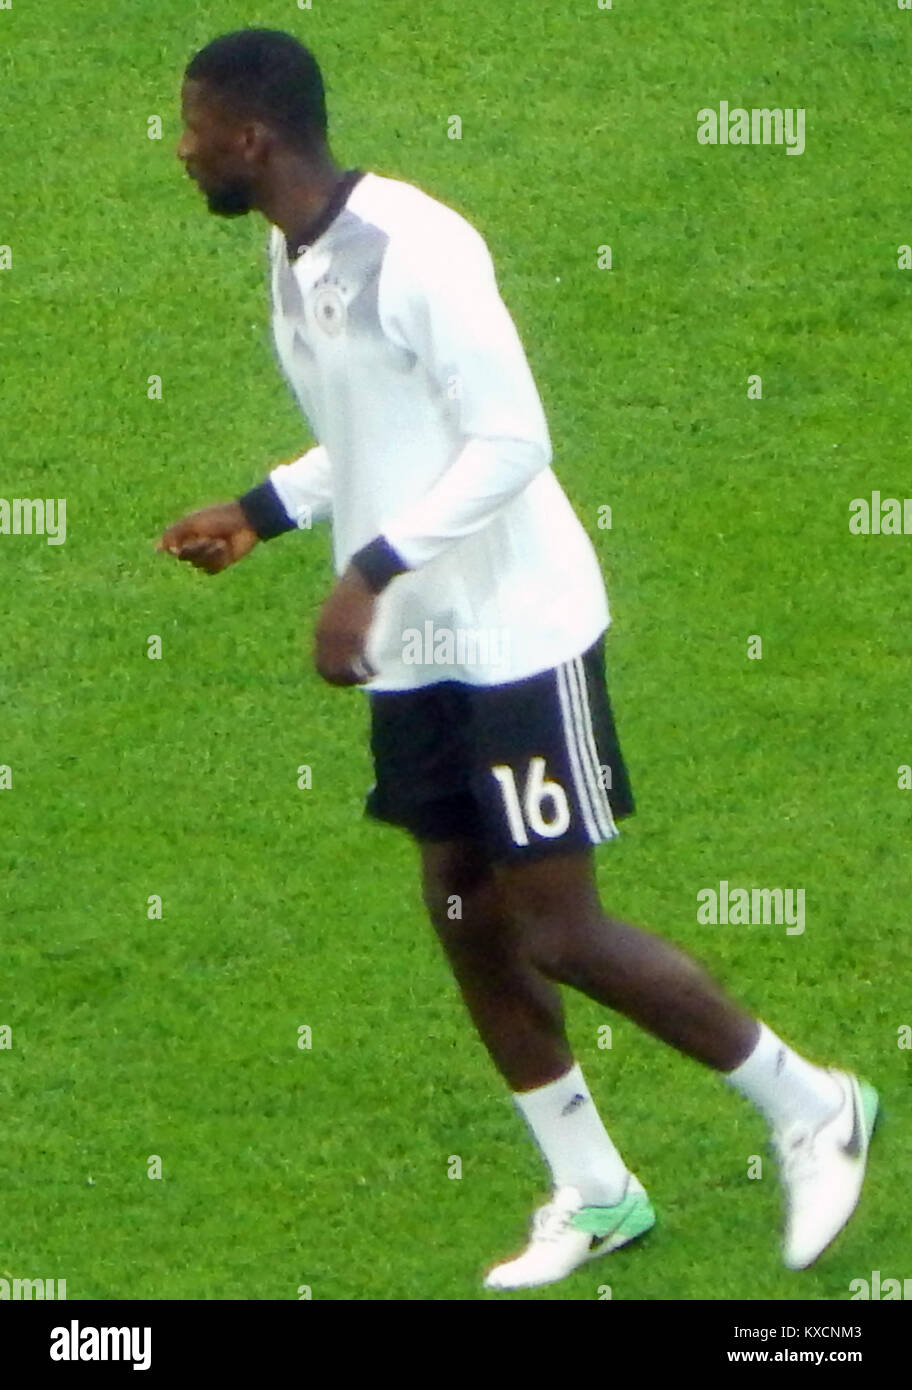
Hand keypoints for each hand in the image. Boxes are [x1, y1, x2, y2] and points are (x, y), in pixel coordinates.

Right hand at [156, 502, 258, 573]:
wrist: (244, 522)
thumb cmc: (218, 517)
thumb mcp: (193, 523)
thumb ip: (173, 534)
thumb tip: (156, 548)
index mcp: (186, 533)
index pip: (171, 547)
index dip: (176, 546)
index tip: (181, 542)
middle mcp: (194, 545)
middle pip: (183, 557)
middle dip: (195, 548)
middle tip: (208, 537)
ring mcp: (207, 555)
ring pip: (196, 564)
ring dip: (208, 552)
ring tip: (220, 542)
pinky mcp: (219, 564)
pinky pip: (209, 569)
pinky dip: (217, 559)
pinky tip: (225, 549)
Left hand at [314, 566, 377, 685]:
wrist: (362, 578)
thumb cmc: (351, 591)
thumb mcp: (334, 610)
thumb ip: (333, 627)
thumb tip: (338, 641)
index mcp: (321, 633)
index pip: (321, 666)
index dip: (332, 676)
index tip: (346, 678)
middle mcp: (329, 639)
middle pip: (333, 672)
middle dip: (346, 680)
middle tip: (360, 680)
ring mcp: (343, 638)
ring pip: (349, 670)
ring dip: (359, 677)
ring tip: (370, 676)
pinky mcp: (359, 634)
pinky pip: (363, 661)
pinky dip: (369, 670)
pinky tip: (376, 671)